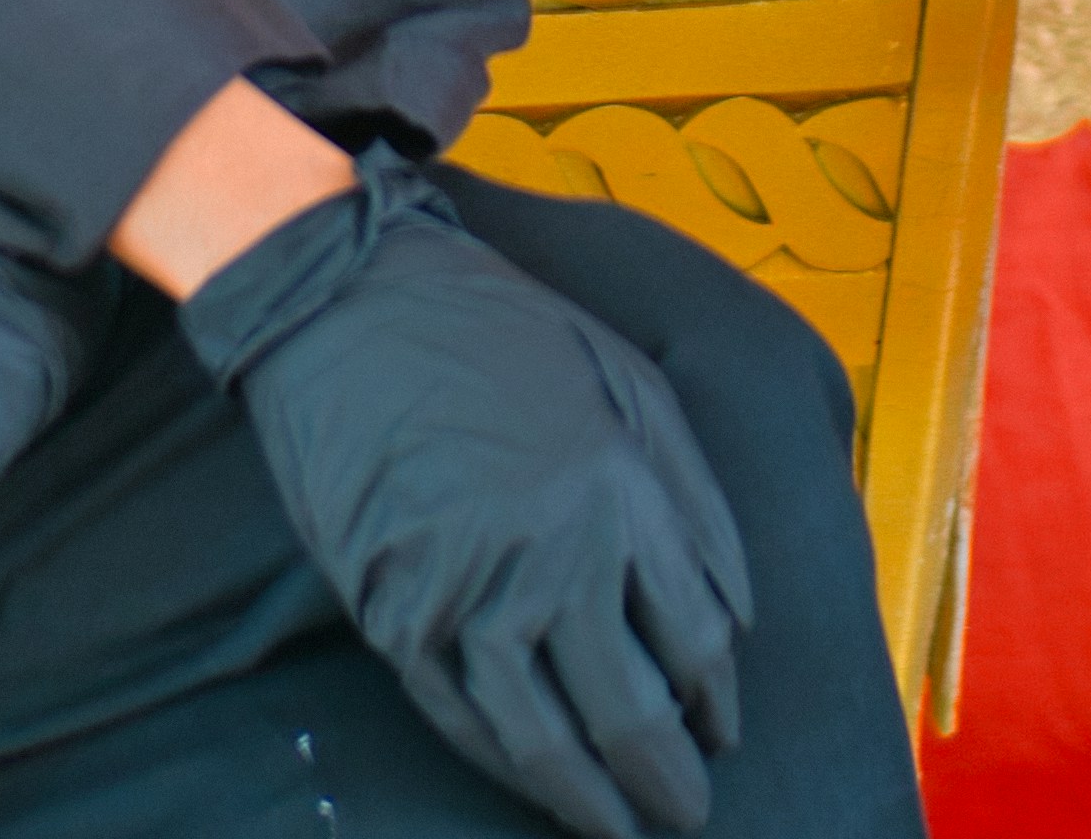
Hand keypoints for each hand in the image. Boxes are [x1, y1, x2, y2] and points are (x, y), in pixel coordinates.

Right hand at [182, 150, 749, 838]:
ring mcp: (468, 589)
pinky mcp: (392, 609)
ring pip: (542, 737)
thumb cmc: (501, 333)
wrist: (351, 304)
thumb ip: (695, 500)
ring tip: (617, 828)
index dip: (717, 703)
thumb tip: (738, 616)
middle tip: (687, 811)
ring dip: (588, 799)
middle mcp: (554, 554)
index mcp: (624, 493)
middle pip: (631, 708)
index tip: (723, 732)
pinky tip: (534, 783)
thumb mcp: (631, 381)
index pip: (696, 641)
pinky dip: (503, 766)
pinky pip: (459, 716)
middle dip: (668, 776)